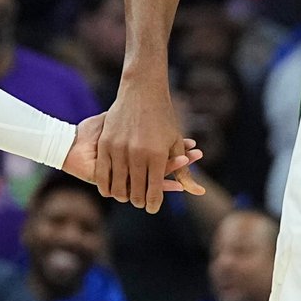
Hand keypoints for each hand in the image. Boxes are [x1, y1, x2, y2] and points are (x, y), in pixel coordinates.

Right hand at [93, 83, 205, 212]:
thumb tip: (197, 192)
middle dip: (140, 201)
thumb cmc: (163, 117)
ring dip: (123, 195)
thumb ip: (183, 170)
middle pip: (136, 191)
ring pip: (118, 186)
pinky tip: (110, 190)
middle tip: (141, 203)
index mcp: (156, 155)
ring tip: (127, 197)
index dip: (154, 204)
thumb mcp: (175, 143)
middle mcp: (137, 154)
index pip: (155, 191)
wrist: (141, 91)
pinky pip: (102, 173)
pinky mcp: (105, 144)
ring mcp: (119, 149)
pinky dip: (106, 185)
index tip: (153, 208)